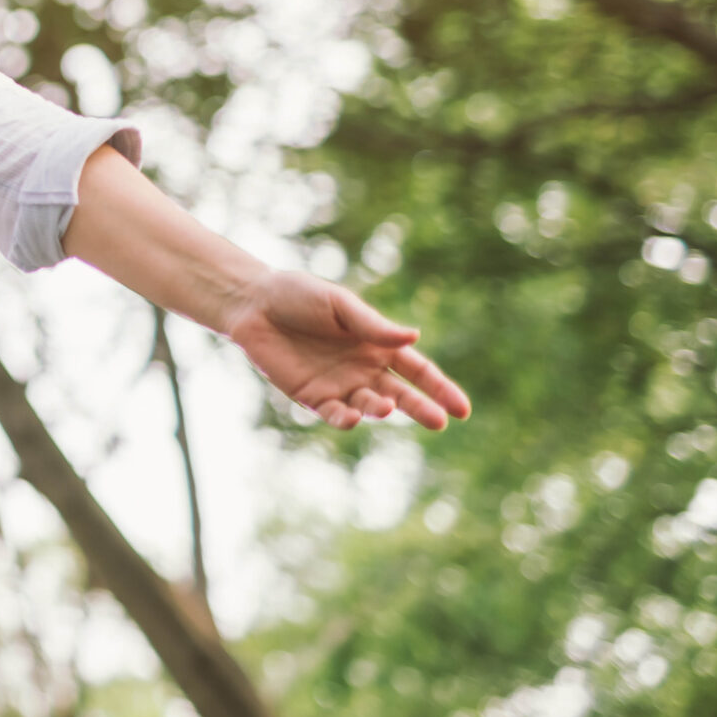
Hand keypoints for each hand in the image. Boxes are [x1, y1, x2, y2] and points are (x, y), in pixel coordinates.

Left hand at [221, 271, 472, 429]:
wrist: (253, 304)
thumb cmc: (299, 295)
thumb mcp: (339, 304)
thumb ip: (373, 325)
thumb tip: (415, 336)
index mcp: (377, 344)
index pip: (418, 370)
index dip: (441, 389)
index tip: (463, 409)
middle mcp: (364, 369)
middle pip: (400, 394)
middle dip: (421, 408)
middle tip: (439, 421)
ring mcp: (339, 385)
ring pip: (368, 406)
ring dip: (379, 410)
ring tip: (386, 407)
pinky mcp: (311, 396)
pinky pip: (333, 413)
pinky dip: (343, 418)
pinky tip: (351, 417)